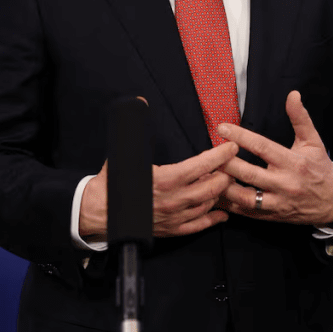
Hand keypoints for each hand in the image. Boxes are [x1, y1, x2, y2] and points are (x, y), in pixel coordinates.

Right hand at [79, 141, 238, 240]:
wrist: (99, 213)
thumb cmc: (112, 183)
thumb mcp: (124, 152)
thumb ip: (135, 128)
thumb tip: (140, 102)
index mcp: (166, 179)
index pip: (202, 166)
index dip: (220, 156)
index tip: (231, 147)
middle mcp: (174, 200)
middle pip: (212, 187)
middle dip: (226, 174)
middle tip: (233, 164)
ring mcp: (175, 217)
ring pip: (208, 205)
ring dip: (221, 194)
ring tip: (227, 183)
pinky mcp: (172, 230)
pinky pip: (199, 226)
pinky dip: (213, 219)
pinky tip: (222, 214)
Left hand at [217, 91, 332, 225]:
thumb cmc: (320, 167)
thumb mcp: (313, 141)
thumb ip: (300, 118)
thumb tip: (292, 94)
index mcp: (293, 163)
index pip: (262, 147)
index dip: (240, 137)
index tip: (222, 128)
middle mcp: (285, 184)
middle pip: (250, 174)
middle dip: (227, 163)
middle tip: (210, 153)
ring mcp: (279, 203)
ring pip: (246, 198)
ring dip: (225, 187)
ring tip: (209, 175)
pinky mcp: (274, 216)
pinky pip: (249, 213)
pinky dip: (231, 206)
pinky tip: (217, 195)